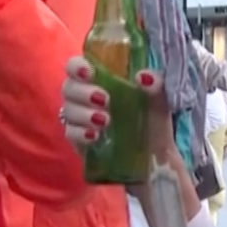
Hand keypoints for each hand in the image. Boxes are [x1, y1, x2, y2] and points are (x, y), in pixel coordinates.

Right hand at [61, 56, 200, 213]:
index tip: (89, 72)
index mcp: (104, 80)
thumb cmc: (154, 124)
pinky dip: (80, 133)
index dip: (77, 66)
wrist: (155, 160)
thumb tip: (144, 76)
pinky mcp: (79, 141)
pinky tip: (95, 136)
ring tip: (105, 121)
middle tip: (105, 99)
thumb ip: (156, 87)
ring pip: (67, 109)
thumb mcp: (160, 105)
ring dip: (83, 113)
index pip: (78, 66)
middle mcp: (87, 96)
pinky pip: (70, 133)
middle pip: (68, 86)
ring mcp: (81, 119)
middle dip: (82, 91)